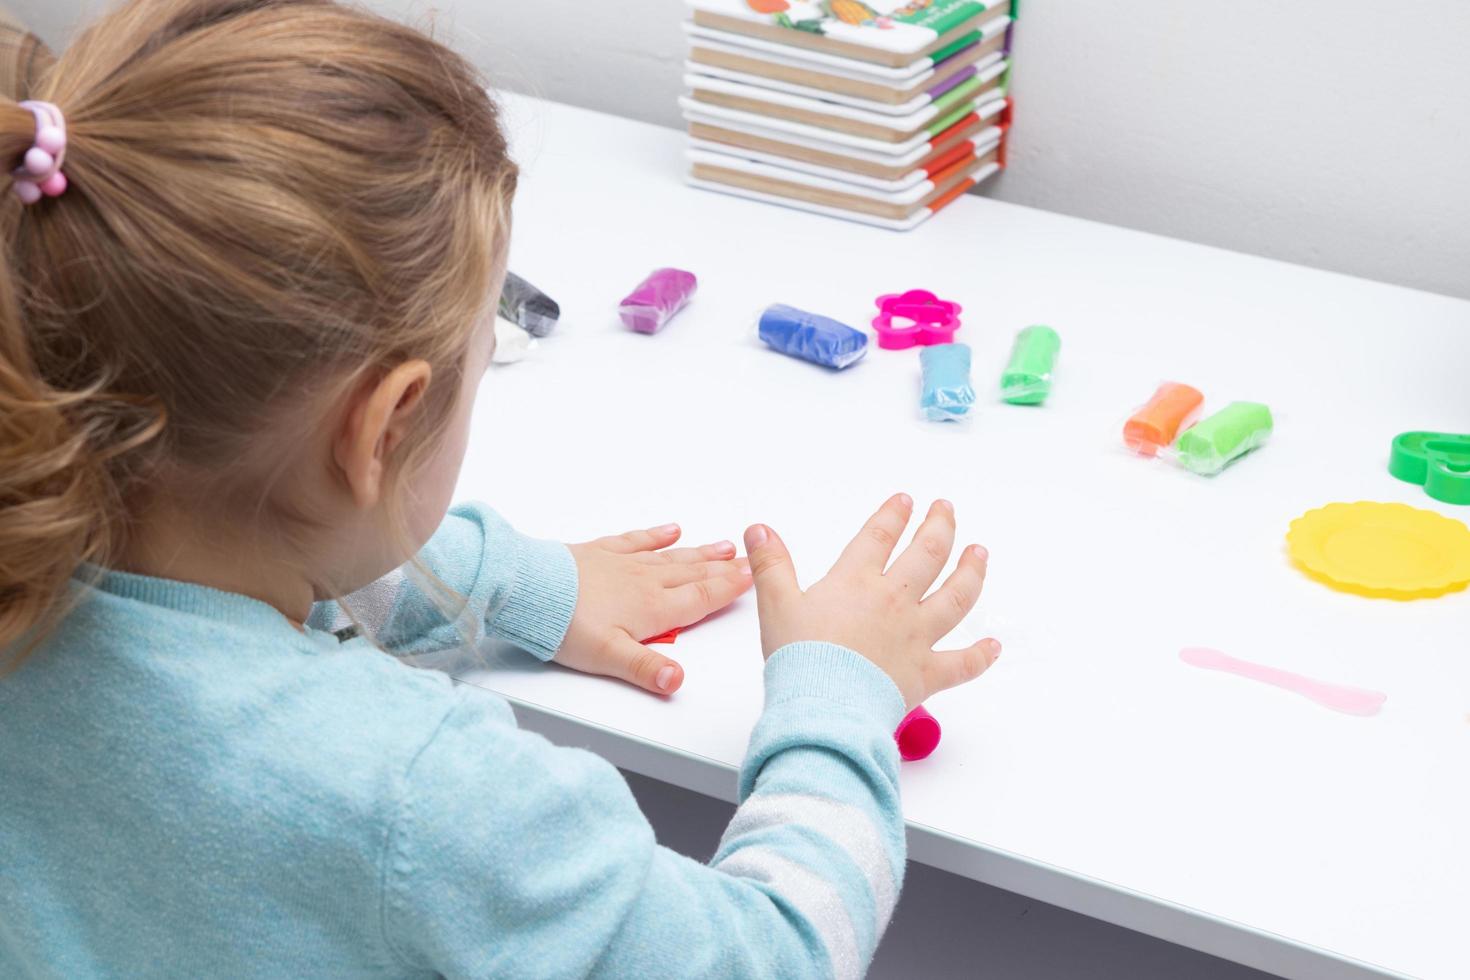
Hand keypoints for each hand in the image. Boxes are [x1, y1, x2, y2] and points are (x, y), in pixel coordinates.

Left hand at [559, 524, 752, 694]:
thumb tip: (677, 682)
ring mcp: (622, 564)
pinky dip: (656, 535)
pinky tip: (671, 530)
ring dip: (699, 553)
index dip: (728, 589)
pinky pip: (636, 541)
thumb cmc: (563, 624)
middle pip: (692, 575)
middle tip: (749, 561)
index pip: (700, 598)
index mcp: (651, 609)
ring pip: (671, 558)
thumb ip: (646, 669)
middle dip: (722, 569)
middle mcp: (643, 582)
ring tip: (723, 546)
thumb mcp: (608, 657)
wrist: (525, 588)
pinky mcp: (599, 552)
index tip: (753, 578)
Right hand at [744, 494, 998, 708]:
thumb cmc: (800, 659)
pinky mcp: (926, 674)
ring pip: (956, 597)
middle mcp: (893, 602)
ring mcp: (915, 637)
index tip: (905, 501)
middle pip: (927, 555)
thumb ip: (770, 564)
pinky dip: (981, 656)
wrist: (823, 707)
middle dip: (940, 527)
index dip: (893, 515)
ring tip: (980, 553)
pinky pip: (962, 664)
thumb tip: (758, 529)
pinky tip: (994, 646)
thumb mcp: (776, 604)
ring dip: (971, 572)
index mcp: (856, 582)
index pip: (880, 537)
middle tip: (946, 510)